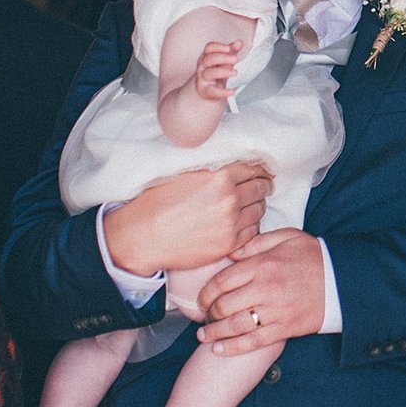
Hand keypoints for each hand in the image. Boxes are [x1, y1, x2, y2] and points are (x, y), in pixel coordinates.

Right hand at [105, 160, 272, 277]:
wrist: (144, 237)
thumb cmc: (156, 205)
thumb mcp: (183, 173)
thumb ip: (211, 167)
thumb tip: (231, 162)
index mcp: (219, 176)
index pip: (253, 167)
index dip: (259, 168)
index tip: (260, 170)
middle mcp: (229, 198)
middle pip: (261, 187)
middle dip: (262, 185)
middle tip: (261, 185)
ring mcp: (231, 223)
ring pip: (260, 209)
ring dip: (257, 205)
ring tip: (249, 204)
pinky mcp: (229, 243)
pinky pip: (254, 231)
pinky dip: (252, 225)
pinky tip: (243, 221)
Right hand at [192, 40, 243, 103]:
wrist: (207, 90)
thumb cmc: (216, 72)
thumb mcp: (224, 61)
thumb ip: (232, 51)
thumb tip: (239, 42)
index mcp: (207, 56)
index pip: (209, 48)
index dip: (218, 47)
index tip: (229, 48)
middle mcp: (203, 67)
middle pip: (209, 59)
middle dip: (223, 58)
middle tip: (235, 59)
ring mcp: (203, 79)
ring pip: (210, 73)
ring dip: (224, 72)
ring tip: (235, 72)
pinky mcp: (206, 91)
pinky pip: (213, 91)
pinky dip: (223, 92)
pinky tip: (232, 91)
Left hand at [195, 230, 325, 355]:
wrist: (343, 281)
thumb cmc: (313, 257)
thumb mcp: (287, 237)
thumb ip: (256, 243)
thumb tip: (230, 255)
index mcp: (263, 264)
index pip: (222, 281)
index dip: (206, 293)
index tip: (201, 299)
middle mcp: (266, 288)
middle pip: (224, 305)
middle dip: (209, 314)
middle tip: (205, 316)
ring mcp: (275, 310)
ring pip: (235, 326)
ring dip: (214, 333)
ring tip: (204, 336)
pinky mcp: (285, 328)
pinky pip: (254, 341)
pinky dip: (233, 348)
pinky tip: (219, 349)